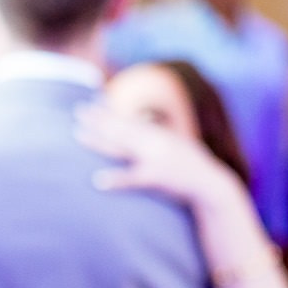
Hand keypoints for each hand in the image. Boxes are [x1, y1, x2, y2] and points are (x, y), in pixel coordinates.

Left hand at [76, 103, 244, 211]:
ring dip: (98, 140)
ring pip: (120, 147)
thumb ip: (157, 132)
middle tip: (77, 111)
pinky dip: (115, 179)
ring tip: (77, 135)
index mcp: (158, 134)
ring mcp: (154, 157)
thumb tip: (145, 118)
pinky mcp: (156, 177)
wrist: (211, 184)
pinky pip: (132, 179)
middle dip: (97, 119)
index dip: (108, 111)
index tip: (91, 102)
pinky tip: (98, 180)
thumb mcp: (174, 144)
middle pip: (120, 128)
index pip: (128, 119)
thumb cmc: (190, 166)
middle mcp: (154, 141)